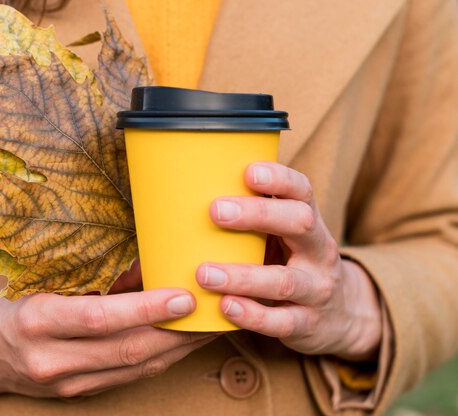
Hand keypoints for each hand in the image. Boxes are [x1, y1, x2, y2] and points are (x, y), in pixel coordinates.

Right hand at [0, 287, 215, 397]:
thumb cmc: (6, 305)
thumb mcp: (41, 282)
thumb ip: (93, 279)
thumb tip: (147, 266)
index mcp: (36, 322)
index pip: (100, 318)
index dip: (146, 310)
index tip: (184, 296)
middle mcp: (50, 359)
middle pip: (126, 350)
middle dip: (177, 333)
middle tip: (214, 311)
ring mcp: (64, 384)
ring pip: (134, 369)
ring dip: (177, 349)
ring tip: (210, 327)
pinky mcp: (76, 394)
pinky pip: (127, 378)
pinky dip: (159, 360)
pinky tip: (182, 344)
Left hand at [196, 162, 380, 360]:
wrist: (340, 315)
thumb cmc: (292, 263)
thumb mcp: (283, 235)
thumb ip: (252, 216)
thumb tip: (187, 190)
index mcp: (309, 222)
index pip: (302, 190)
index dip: (279, 179)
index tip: (249, 171)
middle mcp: (319, 251)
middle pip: (299, 223)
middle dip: (259, 215)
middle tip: (215, 211)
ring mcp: (316, 289)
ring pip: (284, 280)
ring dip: (242, 276)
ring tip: (204, 274)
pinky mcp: (307, 323)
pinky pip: (281, 322)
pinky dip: (252, 316)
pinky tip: (225, 307)